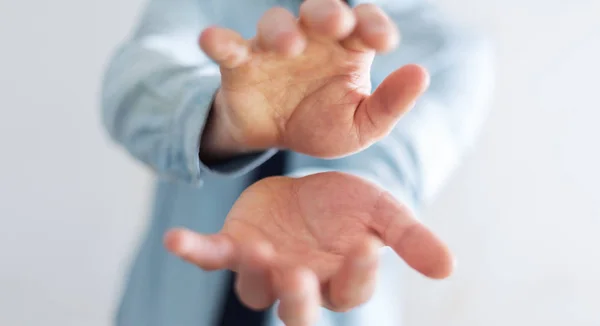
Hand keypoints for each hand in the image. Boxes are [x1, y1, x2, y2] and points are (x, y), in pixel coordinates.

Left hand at [165, 172, 452, 324]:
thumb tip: (449, 268)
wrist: (311, 189)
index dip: (357, 274)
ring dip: (253, 273)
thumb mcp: (384, 213)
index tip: (361, 245)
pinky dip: (193, 249)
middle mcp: (301, 284)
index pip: (351, 290)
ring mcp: (264, 268)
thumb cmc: (350, 208)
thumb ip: (411, 240)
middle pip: (296, 312)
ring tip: (256, 248)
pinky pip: (211, 255)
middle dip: (297, 301)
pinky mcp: (235, 246)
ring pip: (254, 289)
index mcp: (341, 280)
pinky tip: (175, 239)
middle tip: (298, 278)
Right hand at [200, 0, 428, 158]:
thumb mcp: (362, 124)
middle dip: (329, 12)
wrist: (276, 140)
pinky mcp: (241, 64)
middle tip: (335, 24)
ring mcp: (275, 48)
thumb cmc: (322, 123)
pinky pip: (228, 47)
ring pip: (277, 23)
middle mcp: (313, 40)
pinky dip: (219, 41)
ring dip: (282, 29)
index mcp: (348, 49)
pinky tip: (212, 40)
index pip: (366, 24)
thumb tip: (421, 72)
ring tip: (288, 46)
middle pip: (322, 11)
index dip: (375, 25)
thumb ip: (391, 103)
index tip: (383, 43)